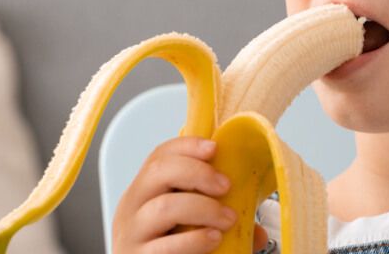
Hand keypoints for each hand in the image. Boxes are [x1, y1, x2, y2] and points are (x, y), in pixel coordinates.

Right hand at [111, 136, 268, 253]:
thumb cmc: (167, 249)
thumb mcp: (186, 226)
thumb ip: (215, 217)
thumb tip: (256, 229)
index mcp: (144, 192)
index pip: (159, 155)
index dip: (187, 145)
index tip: (214, 148)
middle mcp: (132, 208)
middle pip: (157, 172)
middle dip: (197, 172)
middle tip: (225, 186)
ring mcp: (133, 234)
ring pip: (163, 207)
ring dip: (203, 208)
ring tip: (227, 219)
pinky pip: (165, 246)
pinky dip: (194, 240)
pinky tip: (213, 239)